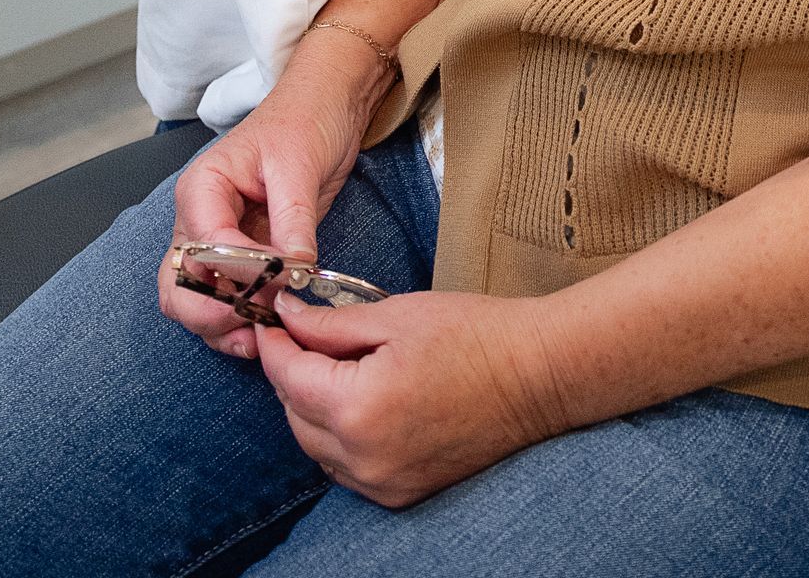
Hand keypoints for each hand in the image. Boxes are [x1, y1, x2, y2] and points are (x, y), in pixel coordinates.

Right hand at [157, 33, 389, 362]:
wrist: (327, 107)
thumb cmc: (306, 120)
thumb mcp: (299, 166)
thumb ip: (292, 221)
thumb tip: (293, 272)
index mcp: (202, 188)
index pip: (203, 247)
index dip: (238, 272)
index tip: (280, 278)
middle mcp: (198, 218)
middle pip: (178, 284)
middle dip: (210, 311)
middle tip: (254, 321)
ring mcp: (215, 241)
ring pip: (194, 301)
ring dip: (220, 325)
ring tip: (259, 336)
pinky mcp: (239, 257)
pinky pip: (223, 299)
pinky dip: (235, 321)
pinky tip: (262, 331)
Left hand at [258, 288, 564, 506]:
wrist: (536, 375)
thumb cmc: (473, 334)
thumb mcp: (396, 315)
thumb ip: (331, 324)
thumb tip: (287, 318)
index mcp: (359, 408)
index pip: (288, 379)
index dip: (274, 345)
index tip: (272, 320)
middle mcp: (364, 457)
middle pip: (295, 418)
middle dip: (291, 376)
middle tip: (303, 336)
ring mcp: (383, 483)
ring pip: (318, 449)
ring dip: (313, 410)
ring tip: (334, 366)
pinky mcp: (401, 494)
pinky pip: (347, 470)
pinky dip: (340, 439)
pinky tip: (360, 402)